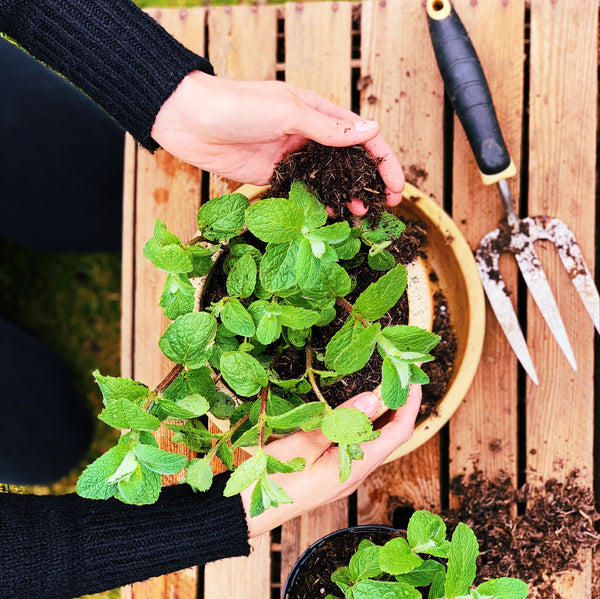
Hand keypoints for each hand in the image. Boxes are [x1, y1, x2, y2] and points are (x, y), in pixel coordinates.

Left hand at [151, 71, 403, 209]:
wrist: (193, 121)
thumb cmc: (239, 106)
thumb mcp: (289, 112)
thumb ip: (330, 128)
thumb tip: (371, 131)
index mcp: (320, 114)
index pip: (363, 137)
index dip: (384, 161)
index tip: (396, 186)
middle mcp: (311, 136)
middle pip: (351, 162)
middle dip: (371, 183)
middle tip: (385, 207)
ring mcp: (294, 158)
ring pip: (330, 180)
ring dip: (348, 196)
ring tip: (363, 215)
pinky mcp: (275, 175)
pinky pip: (305, 191)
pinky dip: (320, 203)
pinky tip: (330, 215)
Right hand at [240, 386, 421, 537]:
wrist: (250, 510)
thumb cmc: (274, 477)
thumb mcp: (303, 444)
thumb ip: (339, 422)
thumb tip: (373, 399)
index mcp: (354, 467)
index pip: (397, 433)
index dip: (409, 405)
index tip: (412, 379)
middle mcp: (357, 473)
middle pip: (391, 437)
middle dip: (400, 406)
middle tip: (398, 376)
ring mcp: (346, 474)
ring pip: (375, 442)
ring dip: (383, 415)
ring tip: (382, 386)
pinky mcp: (334, 472)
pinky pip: (360, 446)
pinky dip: (365, 424)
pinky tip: (357, 410)